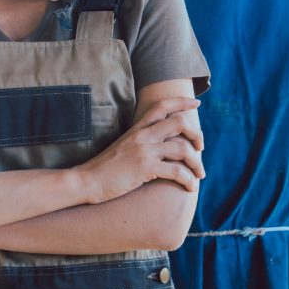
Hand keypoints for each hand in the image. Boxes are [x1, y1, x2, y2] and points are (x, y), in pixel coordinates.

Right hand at [76, 96, 203, 203]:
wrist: (87, 180)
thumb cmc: (106, 167)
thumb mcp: (124, 146)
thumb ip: (142, 140)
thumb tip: (162, 143)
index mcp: (138, 128)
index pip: (162, 105)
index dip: (182, 102)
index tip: (196, 104)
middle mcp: (143, 135)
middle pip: (179, 122)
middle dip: (196, 134)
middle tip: (200, 148)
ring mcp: (144, 151)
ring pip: (182, 149)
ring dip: (196, 162)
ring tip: (200, 174)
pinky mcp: (145, 168)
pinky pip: (176, 171)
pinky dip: (188, 179)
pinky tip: (190, 187)